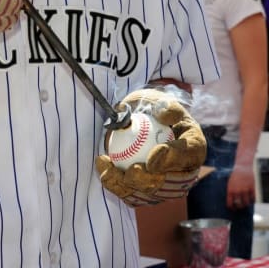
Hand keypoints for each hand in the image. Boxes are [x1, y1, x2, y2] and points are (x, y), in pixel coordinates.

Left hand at [96, 87, 206, 206]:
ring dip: (125, 185)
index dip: (171, 160)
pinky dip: (114, 183)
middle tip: (131, 171)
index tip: (152, 159)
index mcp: (193, 148)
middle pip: (168, 184)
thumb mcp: (161, 103)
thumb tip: (164, 115)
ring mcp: (164, 186)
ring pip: (145, 193)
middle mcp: (183, 173)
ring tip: (108, 169)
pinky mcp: (144, 192)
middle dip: (148, 182)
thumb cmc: (153, 112)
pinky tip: (103, 168)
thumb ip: (166, 107)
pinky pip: (129, 193)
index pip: (186, 156)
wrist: (141, 123)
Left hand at [227, 165, 254, 209]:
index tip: (232, 209)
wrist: (243, 167)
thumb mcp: (229, 183)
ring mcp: (245, 190)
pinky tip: (251, 200)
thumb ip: (231, 191)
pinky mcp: (252, 188)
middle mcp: (237, 191)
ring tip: (245, 204)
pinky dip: (252, 200)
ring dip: (246, 204)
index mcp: (230, 190)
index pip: (230, 203)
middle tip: (239, 207)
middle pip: (239, 204)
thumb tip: (232, 200)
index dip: (231, 207)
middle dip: (239, 207)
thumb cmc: (235, 175)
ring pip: (246, 202)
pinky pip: (253, 198)